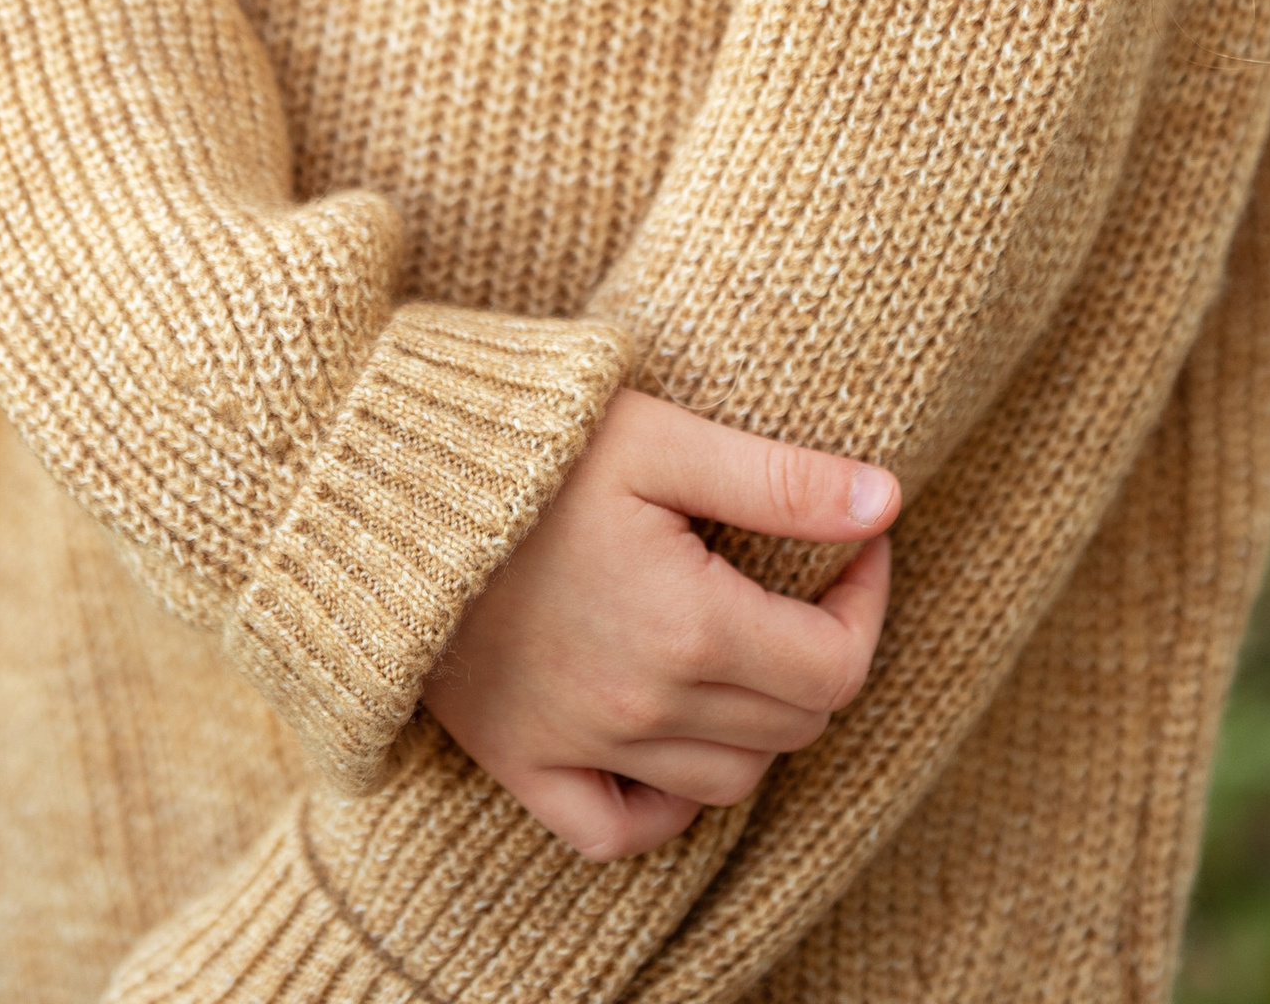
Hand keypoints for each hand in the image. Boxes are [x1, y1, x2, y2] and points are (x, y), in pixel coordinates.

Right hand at [417, 387, 897, 859]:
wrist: (383, 483)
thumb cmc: (528, 444)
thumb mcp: (660, 437)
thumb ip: (779, 480)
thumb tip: (886, 503)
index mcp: (688, 626)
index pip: (835, 667)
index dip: (866, 604)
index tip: (858, 544)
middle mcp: (642, 707)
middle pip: (792, 728)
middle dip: (819, 654)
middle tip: (804, 580)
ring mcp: (578, 744)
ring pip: (727, 782)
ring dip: (758, 722)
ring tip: (744, 641)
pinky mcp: (520, 761)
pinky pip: (616, 832)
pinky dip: (662, 806)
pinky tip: (672, 743)